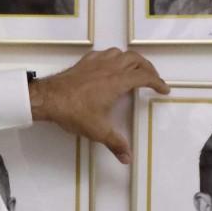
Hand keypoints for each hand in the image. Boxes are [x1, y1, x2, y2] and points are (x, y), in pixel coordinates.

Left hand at [28, 48, 169, 163]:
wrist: (48, 98)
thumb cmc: (73, 111)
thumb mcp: (97, 130)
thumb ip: (115, 143)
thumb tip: (127, 157)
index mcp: (117, 82)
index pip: (144, 76)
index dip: (157, 82)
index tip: (163, 89)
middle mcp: (109, 68)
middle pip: (136, 59)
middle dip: (148, 68)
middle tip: (152, 78)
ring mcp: (96, 62)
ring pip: (120, 53)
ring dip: (131, 59)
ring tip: (135, 69)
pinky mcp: (84, 62)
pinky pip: (104, 54)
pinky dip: (113, 57)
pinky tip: (110, 66)